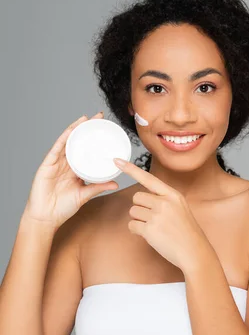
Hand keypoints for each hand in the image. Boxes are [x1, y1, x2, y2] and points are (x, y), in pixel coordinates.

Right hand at [24, 113, 117, 229]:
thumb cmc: (63, 207)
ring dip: (76, 128)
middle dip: (87, 128)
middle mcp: (66, 163)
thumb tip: (116, 183)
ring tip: (87, 118)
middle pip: (78, 141)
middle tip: (100, 116)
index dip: (95, 138)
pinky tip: (71, 130)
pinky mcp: (47, 165)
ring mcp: (56, 163)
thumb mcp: (85, 195)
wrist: (46, 218)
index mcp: (75, 168)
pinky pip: (57, 149)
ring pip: (67, 141)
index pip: (86, 149)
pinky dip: (64, 138)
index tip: (107, 128)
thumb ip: (98, 187)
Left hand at [114, 158, 206, 272]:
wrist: (194, 250)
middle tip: (154, 218)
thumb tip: (143, 198)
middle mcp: (164, 202)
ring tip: (154, 228)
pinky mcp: (150, 229)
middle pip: (137, 197)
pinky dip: (137, 231)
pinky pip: (132, 225)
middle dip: (141, 208)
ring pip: (133, 211)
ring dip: (139, 220)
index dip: (131, 169)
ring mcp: (157, 216)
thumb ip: (164, 200)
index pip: (148, 178)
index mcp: (173, 195)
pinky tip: (151, 235)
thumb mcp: (180, 208)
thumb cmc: (186, 231)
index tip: (117, 161)